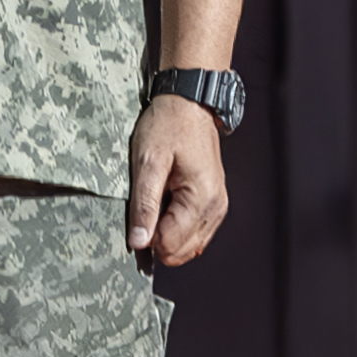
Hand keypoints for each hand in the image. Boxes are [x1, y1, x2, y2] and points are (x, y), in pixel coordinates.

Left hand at [126, 93, 230, 264]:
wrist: (189, 103)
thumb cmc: (169, 125)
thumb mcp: (148, 162)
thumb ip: (144, 205)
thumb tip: (138, 242)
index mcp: (202, 199)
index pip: (171, 246)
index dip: (147, 236)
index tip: (139, 212)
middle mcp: (215, 208)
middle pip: (181, 252)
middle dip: (157, 236)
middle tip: (147, 204)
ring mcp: (217, 207)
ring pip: (187, 246)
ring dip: (167, 230)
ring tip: (159, 197)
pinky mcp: (213, 204)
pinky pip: (193, 232)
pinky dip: (176, 224)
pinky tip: (167, 200)